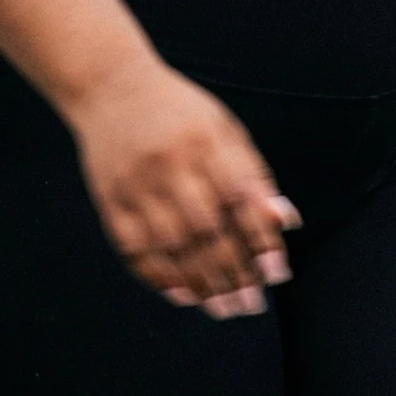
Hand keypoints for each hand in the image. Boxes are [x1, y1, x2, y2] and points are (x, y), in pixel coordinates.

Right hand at [66, 56, 298, 316]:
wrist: (110, 86)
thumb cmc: (180, 113)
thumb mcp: (222, 129)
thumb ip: (253, 173)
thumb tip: (286, 221)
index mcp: (203, 140)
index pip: (238, 197)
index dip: (259, 238)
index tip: (277, 274)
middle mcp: (168, 163)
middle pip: (204, 229)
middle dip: (232, 271)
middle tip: (252, 304)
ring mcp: (135, 183)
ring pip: (171, 246)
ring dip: (201, 283)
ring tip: (224, 308)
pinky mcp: (109, 199)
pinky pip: (134, 248)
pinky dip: (159, 276)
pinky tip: (183, 295)